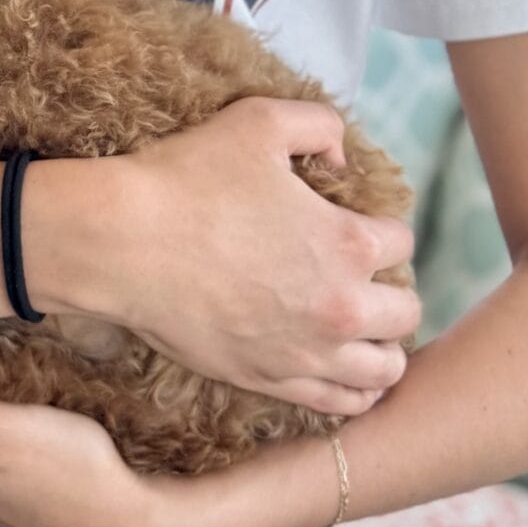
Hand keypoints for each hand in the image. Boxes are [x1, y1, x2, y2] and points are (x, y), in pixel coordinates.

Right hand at [79, 99, 418, 415]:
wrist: (122, 244)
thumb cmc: (187, 178)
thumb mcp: (259, 121)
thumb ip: (319, 125)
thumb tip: (342, 159)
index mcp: (348, 243)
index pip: (401, 243)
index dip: (379, 228)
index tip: (353, 225)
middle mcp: (341, 307)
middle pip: (405, 311)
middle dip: (389, 289)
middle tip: (358, 277)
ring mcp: (306, 353)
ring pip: (386, 368)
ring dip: (380, 344)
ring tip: (358, 328)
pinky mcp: (270, 381)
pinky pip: (341, 404)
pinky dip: (353, 388)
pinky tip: (339, 367)